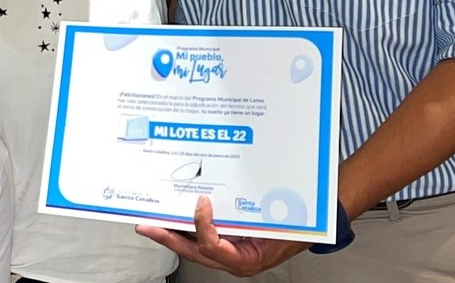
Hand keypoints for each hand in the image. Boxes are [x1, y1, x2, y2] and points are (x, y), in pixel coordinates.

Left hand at [135, 196, 309, 277]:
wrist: (308, 232)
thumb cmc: (296, 229)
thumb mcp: (279, 222)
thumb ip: (259, 214)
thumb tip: (232, 195)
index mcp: (245, 259)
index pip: (212, 246)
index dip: (202, 225)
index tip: (201, 203)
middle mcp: (232, 260)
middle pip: (192, 250)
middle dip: (166, 237)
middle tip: (146, 225)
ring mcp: (227, 255)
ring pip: (192, 247)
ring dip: (171, 233)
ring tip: (151, 221)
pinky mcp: (225, 246)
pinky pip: (200, 239)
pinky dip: (186, 227)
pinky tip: (174, 216)